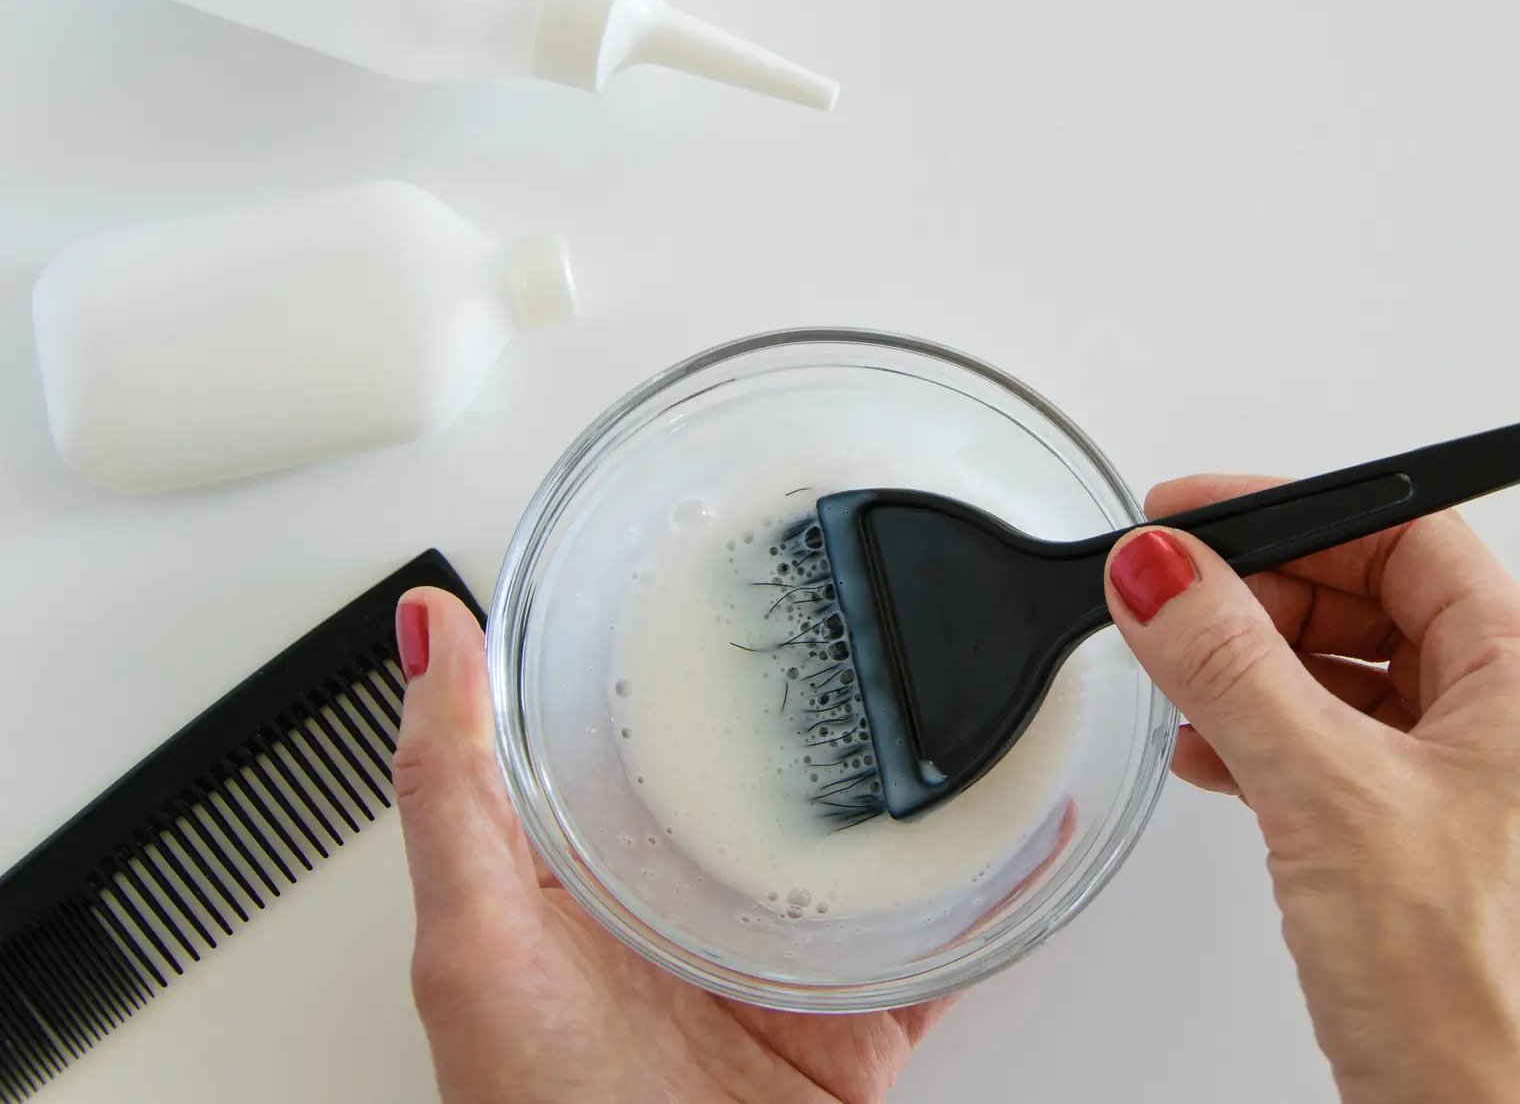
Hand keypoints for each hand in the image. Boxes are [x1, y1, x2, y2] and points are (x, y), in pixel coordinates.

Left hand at [390, 589, 952, 1103]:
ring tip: (965, 701)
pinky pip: (938, 942)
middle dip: (816, 707)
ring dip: (915, 788)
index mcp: (591, 880)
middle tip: (868, 614)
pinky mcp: (858, 1022)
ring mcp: (781, 962)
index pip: (622, 736)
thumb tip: (428, 637)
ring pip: (863, 850)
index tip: (696, 565)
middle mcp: (689, 910)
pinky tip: (1023, 828)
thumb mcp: (471, 945)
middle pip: (763, 783)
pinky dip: (990, 887)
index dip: (654, 653)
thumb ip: (453, 793)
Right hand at [1104, 480, 1519, 1103]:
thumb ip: (1232, 668)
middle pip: (1373, 602)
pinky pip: (1337, 757)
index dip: (1297, 513)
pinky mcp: (1422, 855)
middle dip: (1263, 596)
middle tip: (1171, 599)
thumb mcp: (1327, 793)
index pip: (1408, 534)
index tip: (1195, 517)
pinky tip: (1213, 758)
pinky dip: (1267, 743)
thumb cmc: (1476, 996)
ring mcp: (1467, 794)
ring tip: (1178, 678)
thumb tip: (1163, 572)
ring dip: (1256, 673)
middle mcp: (1508, 727)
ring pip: (1349, 682)